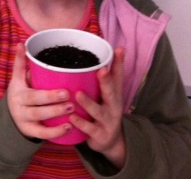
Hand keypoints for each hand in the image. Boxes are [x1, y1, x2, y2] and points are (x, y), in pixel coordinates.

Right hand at [7, 44, 73, 140]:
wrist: (12, 120)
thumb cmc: (22, 95)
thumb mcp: (19, 81)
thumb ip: (23, 66)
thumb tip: (23, 44)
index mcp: (16, 87)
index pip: (18, 73)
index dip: (21, 61)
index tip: (27, 50)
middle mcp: (17, 102)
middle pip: (34, 99)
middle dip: (50, 96)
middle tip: (67, 93)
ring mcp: (22, 118)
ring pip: (39, 115)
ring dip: (55, 112)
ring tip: (71, 107)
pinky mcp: (29, 131)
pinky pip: (42, 133)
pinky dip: (55, 131)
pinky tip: (68, 127)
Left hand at [70, 47, 125, 168]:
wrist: (110, 141)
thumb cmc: (103, 111)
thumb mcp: (106, 95)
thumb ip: (101, 78)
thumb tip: (96, 54)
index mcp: (113, 94)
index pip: (118, 76)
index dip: (119, 63)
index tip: (119, 49)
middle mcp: (113, 106)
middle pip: (111, 92)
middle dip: (106, 80)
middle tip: (102, 69)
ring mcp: (107, 121)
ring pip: (98, 111)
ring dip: (88, 103)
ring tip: (78, 94)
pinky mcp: (100, 134)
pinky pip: (89, 129)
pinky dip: (80, 123)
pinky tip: (71, 118)